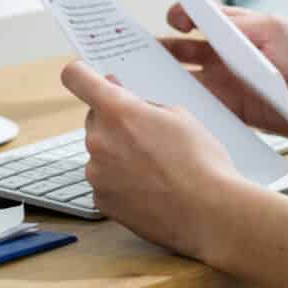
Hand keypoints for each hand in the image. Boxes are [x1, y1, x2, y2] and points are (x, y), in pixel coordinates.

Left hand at [60, 60, 249, 258]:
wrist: (211, 214)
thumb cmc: (202, 164)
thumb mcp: (179, 116)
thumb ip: (143, 103)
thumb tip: (121, 95)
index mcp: (117, 111)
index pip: (76, 77)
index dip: (81, 73)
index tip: (87, 76)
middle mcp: (99, 140)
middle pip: (94, 119)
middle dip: (114, 122)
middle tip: (147, 134)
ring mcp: (96, 173)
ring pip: (100, 152)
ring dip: (118, 154)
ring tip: (156, 168)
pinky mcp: (101, 200)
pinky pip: (105, 181)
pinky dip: (120, 182)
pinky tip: (149, 189)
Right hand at [158, 3, 287, 139]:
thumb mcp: (273, 29)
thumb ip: (236, 25)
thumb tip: (202, 19)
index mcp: (236, 32)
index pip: (199, 19)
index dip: (180, 17)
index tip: (170, 18)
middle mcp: (227, 58)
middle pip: (184, 51)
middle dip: (161, 49)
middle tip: (138, 49)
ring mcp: (227, 85)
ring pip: (187, 80)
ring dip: (167, 79)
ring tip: (145, 78)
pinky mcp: (232, 111)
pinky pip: (202, 108)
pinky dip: (185, 107)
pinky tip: (171, 105)